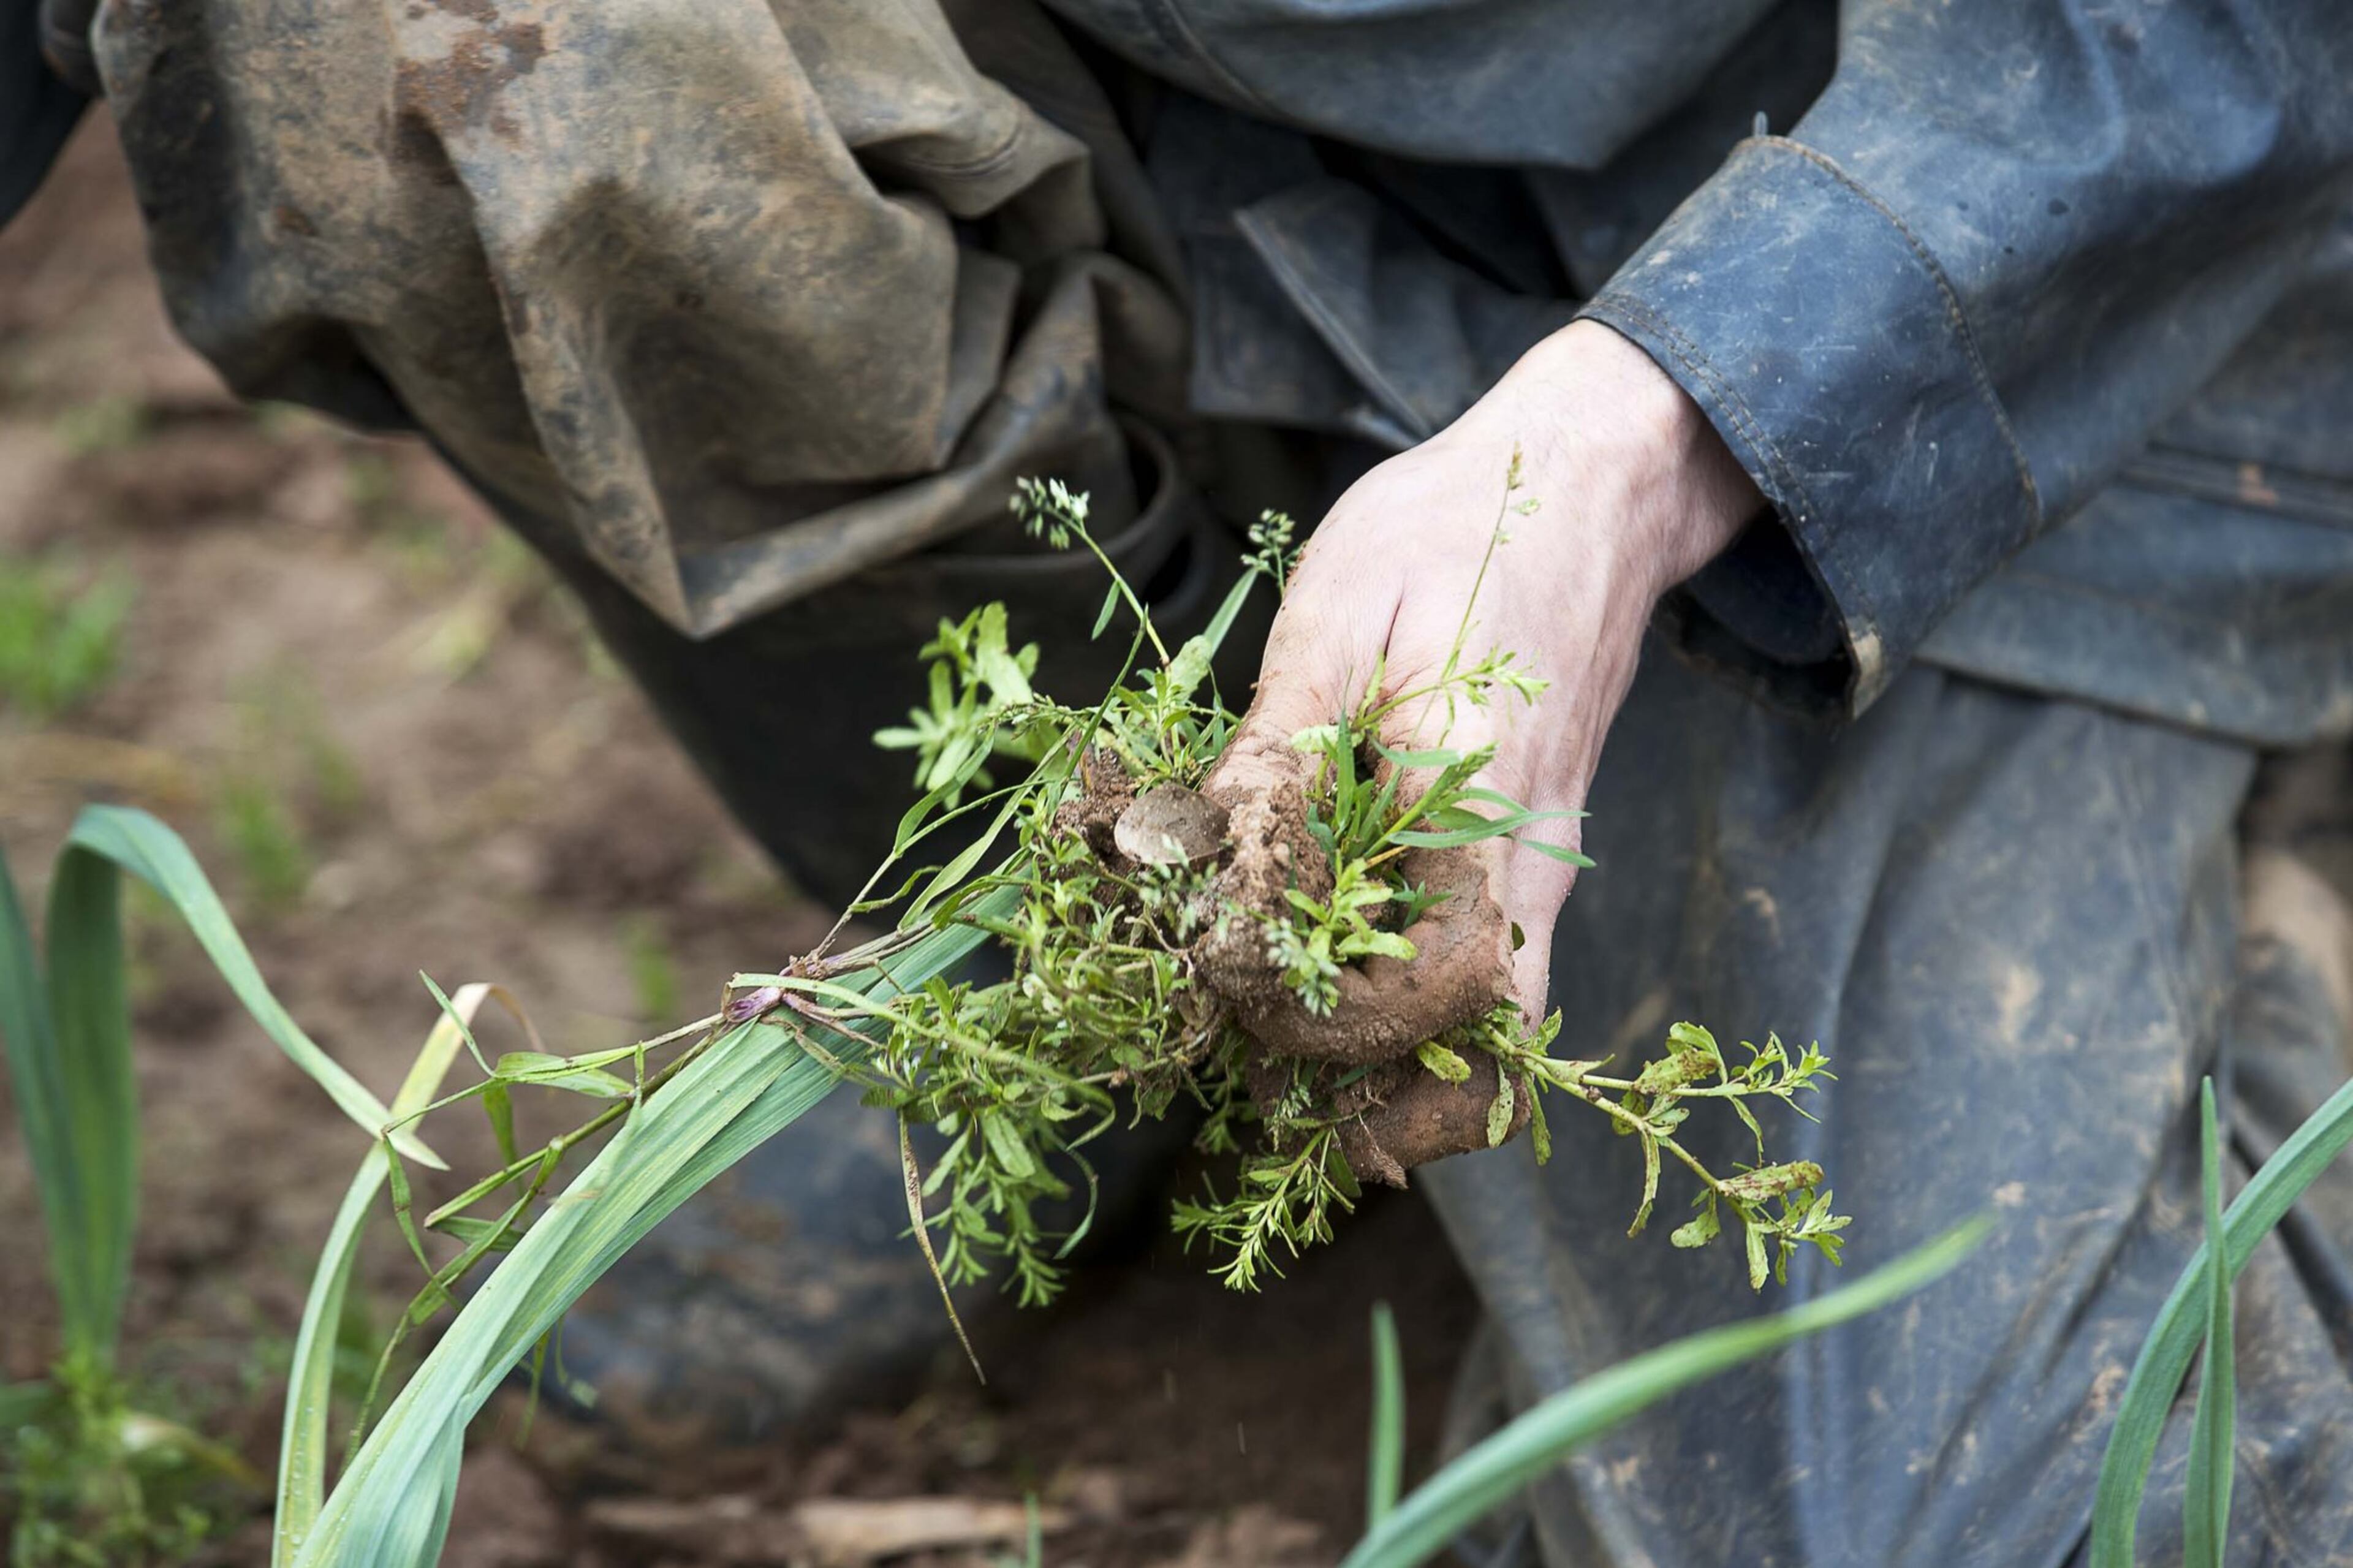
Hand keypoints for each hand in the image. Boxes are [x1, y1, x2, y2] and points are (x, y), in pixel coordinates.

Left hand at [1201, 321, 1760, 1176]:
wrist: (1593, 488)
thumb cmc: (1454, 533)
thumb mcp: (1335, 615)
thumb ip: (1273, 753)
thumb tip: (1191, 865)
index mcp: (1469, 801)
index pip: (1411, 983)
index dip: (1310, 1017)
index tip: (1221, 977)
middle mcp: (1525, 858)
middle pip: (1478, 1048)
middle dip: (1363, 1087)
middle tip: (1252, 1069)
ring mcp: (1544, 867)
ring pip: (1502, 1032)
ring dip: (1403, 1078)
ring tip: (1290, 1071)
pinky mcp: (1537, 859)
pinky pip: (1503, 981)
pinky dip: (1431, 1028)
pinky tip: (1336, 1001)